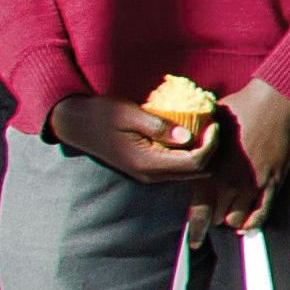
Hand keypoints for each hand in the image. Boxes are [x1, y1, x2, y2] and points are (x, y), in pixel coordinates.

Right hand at [54, 94, 222, 191]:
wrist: (75, 124)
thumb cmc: (100, 114)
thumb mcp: (128, 113)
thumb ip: (158, 126)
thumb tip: (187, 136)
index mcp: (146, 163)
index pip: (194, 163)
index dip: (211, 145)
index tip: (214, 123)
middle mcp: (150, 176)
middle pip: (197, 172)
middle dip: (211, 150)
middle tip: (213, 125)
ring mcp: (148, 175)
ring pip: (189, 173)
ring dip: (202, 153)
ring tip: (204, 128)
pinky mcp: (147, 170)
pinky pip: (178, 167)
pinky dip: (190, 153)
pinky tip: (190, 133)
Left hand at [204, 80, 289, 233]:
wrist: (272, 102)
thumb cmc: (238, 109)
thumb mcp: (205, 127)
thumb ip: (195, 148)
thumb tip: (182, 152)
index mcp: (210, 171)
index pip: (200, 211)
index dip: (197, 230)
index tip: (194, 242)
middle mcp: (230, 182)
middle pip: (219, 218)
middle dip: (216, 215)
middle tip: (216, 210)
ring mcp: (254, 184)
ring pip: (239, 219)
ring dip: (234, 218)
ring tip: (232, 212)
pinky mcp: (273, 181)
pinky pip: (263, 213)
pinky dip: (255, 222)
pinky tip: (250, 225)